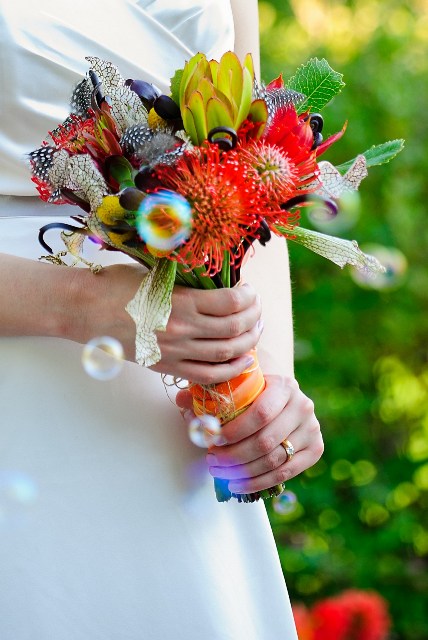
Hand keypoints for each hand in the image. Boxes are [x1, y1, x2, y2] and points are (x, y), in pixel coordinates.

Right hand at [72, 264, 261, 381]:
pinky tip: (243, 361)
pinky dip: (230, 370)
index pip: (231, 302)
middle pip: (235, 330)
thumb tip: (220, 282)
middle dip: (254, 319)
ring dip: (248, 343)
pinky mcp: (167, 366)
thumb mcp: (157, 273)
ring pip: (226, 354)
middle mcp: (182, 329)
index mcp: (181, 301)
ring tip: (255, 331)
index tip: (250, 291)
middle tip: (257, 310)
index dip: (249, 297)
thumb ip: (189, 281)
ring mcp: (175, 352)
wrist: (85, 310)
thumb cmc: (117, 285)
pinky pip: (207, 375)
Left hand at [176, 375, 322, 493]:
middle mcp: (303, 406)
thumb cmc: (252, 393)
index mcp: (284, 385)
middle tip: (211, 461)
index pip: (261, 414)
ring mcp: (312, 429)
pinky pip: (284, 474)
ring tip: (220, 473)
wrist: (281, 399)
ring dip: (243, 472)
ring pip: (274, 460)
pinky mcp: (314, 450)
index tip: (212, 440)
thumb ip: (207, 393)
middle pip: (265, 441)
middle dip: (234, 456)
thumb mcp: (235, 387)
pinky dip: (258, 483)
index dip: (234, 431)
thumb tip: (183, 401)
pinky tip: (237, 486)